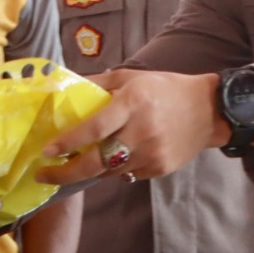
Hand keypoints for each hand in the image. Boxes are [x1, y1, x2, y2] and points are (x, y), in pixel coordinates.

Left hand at [37, 70, 222, 187]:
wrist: (210, 110)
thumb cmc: (166, 89)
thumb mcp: (132, 77)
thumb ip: (99, 83)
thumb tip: (65, 86)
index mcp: (132, 104)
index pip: (94, 128)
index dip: (68, 141)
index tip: (46, 151)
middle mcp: (141, 132)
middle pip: (97, 161)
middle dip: (66, 173)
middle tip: (43, 175)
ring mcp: (152, 154)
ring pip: (109, 172)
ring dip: (88, 170)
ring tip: (70, 166)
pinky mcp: (160, 169)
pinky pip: (127, 175)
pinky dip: (113, 170)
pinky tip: (108, 161)